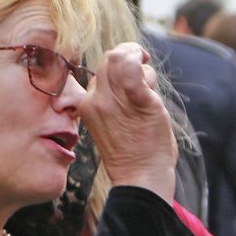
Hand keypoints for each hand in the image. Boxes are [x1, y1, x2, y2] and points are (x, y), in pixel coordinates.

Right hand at [77, 42, 176, 198]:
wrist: (140, 178)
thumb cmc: (132, 154)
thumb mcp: (109, 124)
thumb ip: (113, 101)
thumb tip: (127, 73)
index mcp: (86, 105)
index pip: (99, 72)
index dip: (118, 67)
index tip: (133, 72)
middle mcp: (95, 99)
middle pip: (108, 59)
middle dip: (130, 57)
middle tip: (144, 68)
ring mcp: (114, 99)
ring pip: (122, 59)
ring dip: (140, 63)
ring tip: (149, 87)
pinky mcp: (136, 100)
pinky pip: (133, 66)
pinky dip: (141, 61)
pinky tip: (147, 66)